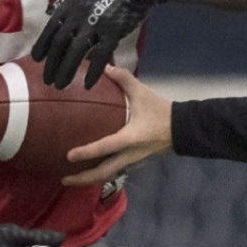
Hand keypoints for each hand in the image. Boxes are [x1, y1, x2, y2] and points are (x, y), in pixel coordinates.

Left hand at [33, 0, 168, 89]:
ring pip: (76, 52)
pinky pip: (100, 56)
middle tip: (47, 80)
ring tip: (60, 85)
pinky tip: (88, 84)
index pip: (51, 28)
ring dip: (66, 71)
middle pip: (60, 43)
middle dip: (52, 63)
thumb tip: (55, 13)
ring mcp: (96, 24)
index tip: (37, 59)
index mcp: (71, 4)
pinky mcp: (113, 32)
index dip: (42, 45)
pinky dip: (93, 72)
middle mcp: (79, 14)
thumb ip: (71, 3)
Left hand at [61, 65, 172, 185]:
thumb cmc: (161, 111)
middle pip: (104, 173)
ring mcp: (133, 160)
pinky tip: (93, 167)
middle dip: (83, 178)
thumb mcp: (142, 93)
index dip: (86, 152)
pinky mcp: (135, 160)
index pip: (105, 147)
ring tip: (74, 178)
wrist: (182, 127)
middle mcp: (129, 154)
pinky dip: (101, 172)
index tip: (69, 155)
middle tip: (63, 179)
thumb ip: (124, 79)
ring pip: (109, 174)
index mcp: (129, 138)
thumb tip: (105, 67)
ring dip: (91, 178)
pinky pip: (115, 170)